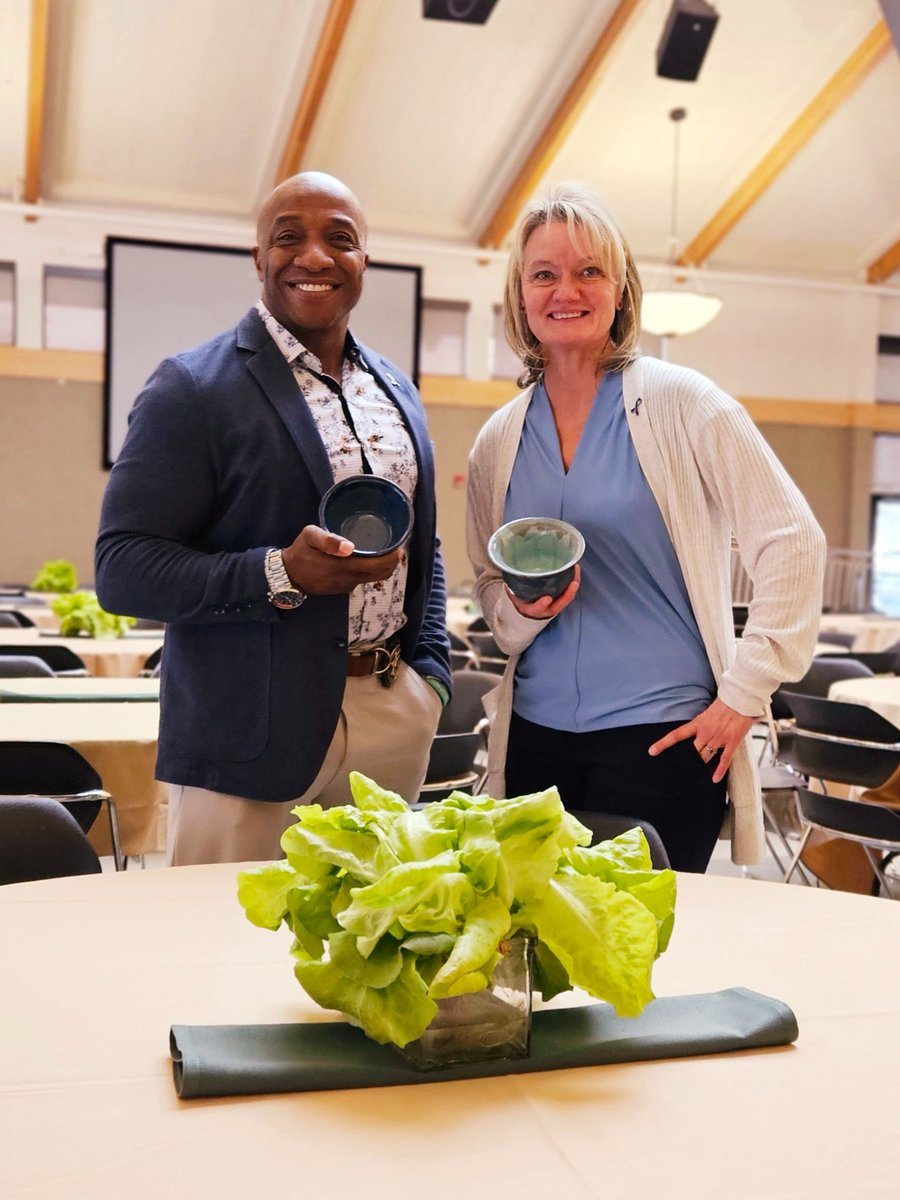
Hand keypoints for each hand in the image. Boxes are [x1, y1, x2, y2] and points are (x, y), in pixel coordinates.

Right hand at [281, 525, 403, 594]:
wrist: (287, 575)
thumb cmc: (300, 552)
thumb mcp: (310, 537)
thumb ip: (329, 540)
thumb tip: (350, 547)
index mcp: (343, 567)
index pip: (376, 567)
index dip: (391, 559)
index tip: (399, 546)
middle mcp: (348, 580)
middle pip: (379, 574)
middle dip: (391, 562)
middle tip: (396, 547)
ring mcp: (346, 586)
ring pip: (373, 578)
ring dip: (382, 567)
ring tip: (386, 551)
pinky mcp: (343, 588)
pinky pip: (363, 579)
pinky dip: (371, 570)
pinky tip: (369, 558)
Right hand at [506, 564, 580, 619]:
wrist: (525, 611)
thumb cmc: (518, 599)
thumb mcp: (512, 595)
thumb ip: (510, 585)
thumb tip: (505, 567)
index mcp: (530, 610)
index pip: (535, 609)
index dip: (541, 605)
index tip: (546, 599)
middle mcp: (544, 610)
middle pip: (558, 605)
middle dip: (567, 594)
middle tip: (574, 582)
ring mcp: (553, 606)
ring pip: (566, 598)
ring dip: (573, 584)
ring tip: (576, 569)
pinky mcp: (559, 600)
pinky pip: (568, 593)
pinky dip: (572, 582)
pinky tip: (574, 569)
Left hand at [647, 697, 754, 783]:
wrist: (740, 699)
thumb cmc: (725, 703)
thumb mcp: (707, 711)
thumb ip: (702, 723)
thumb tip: (699, 730)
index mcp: (698, 723)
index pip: (676, 735)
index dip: (663, 744)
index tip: (652, 751)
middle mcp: (706, 732)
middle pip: (692, 751)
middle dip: (689, 758)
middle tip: (684, 765)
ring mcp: (719, 738)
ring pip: (705, 756)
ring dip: (702, 762)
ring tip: (699, 768)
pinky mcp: (731, 742)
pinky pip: (724, 760)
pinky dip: (719, 771)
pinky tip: (715, 779)